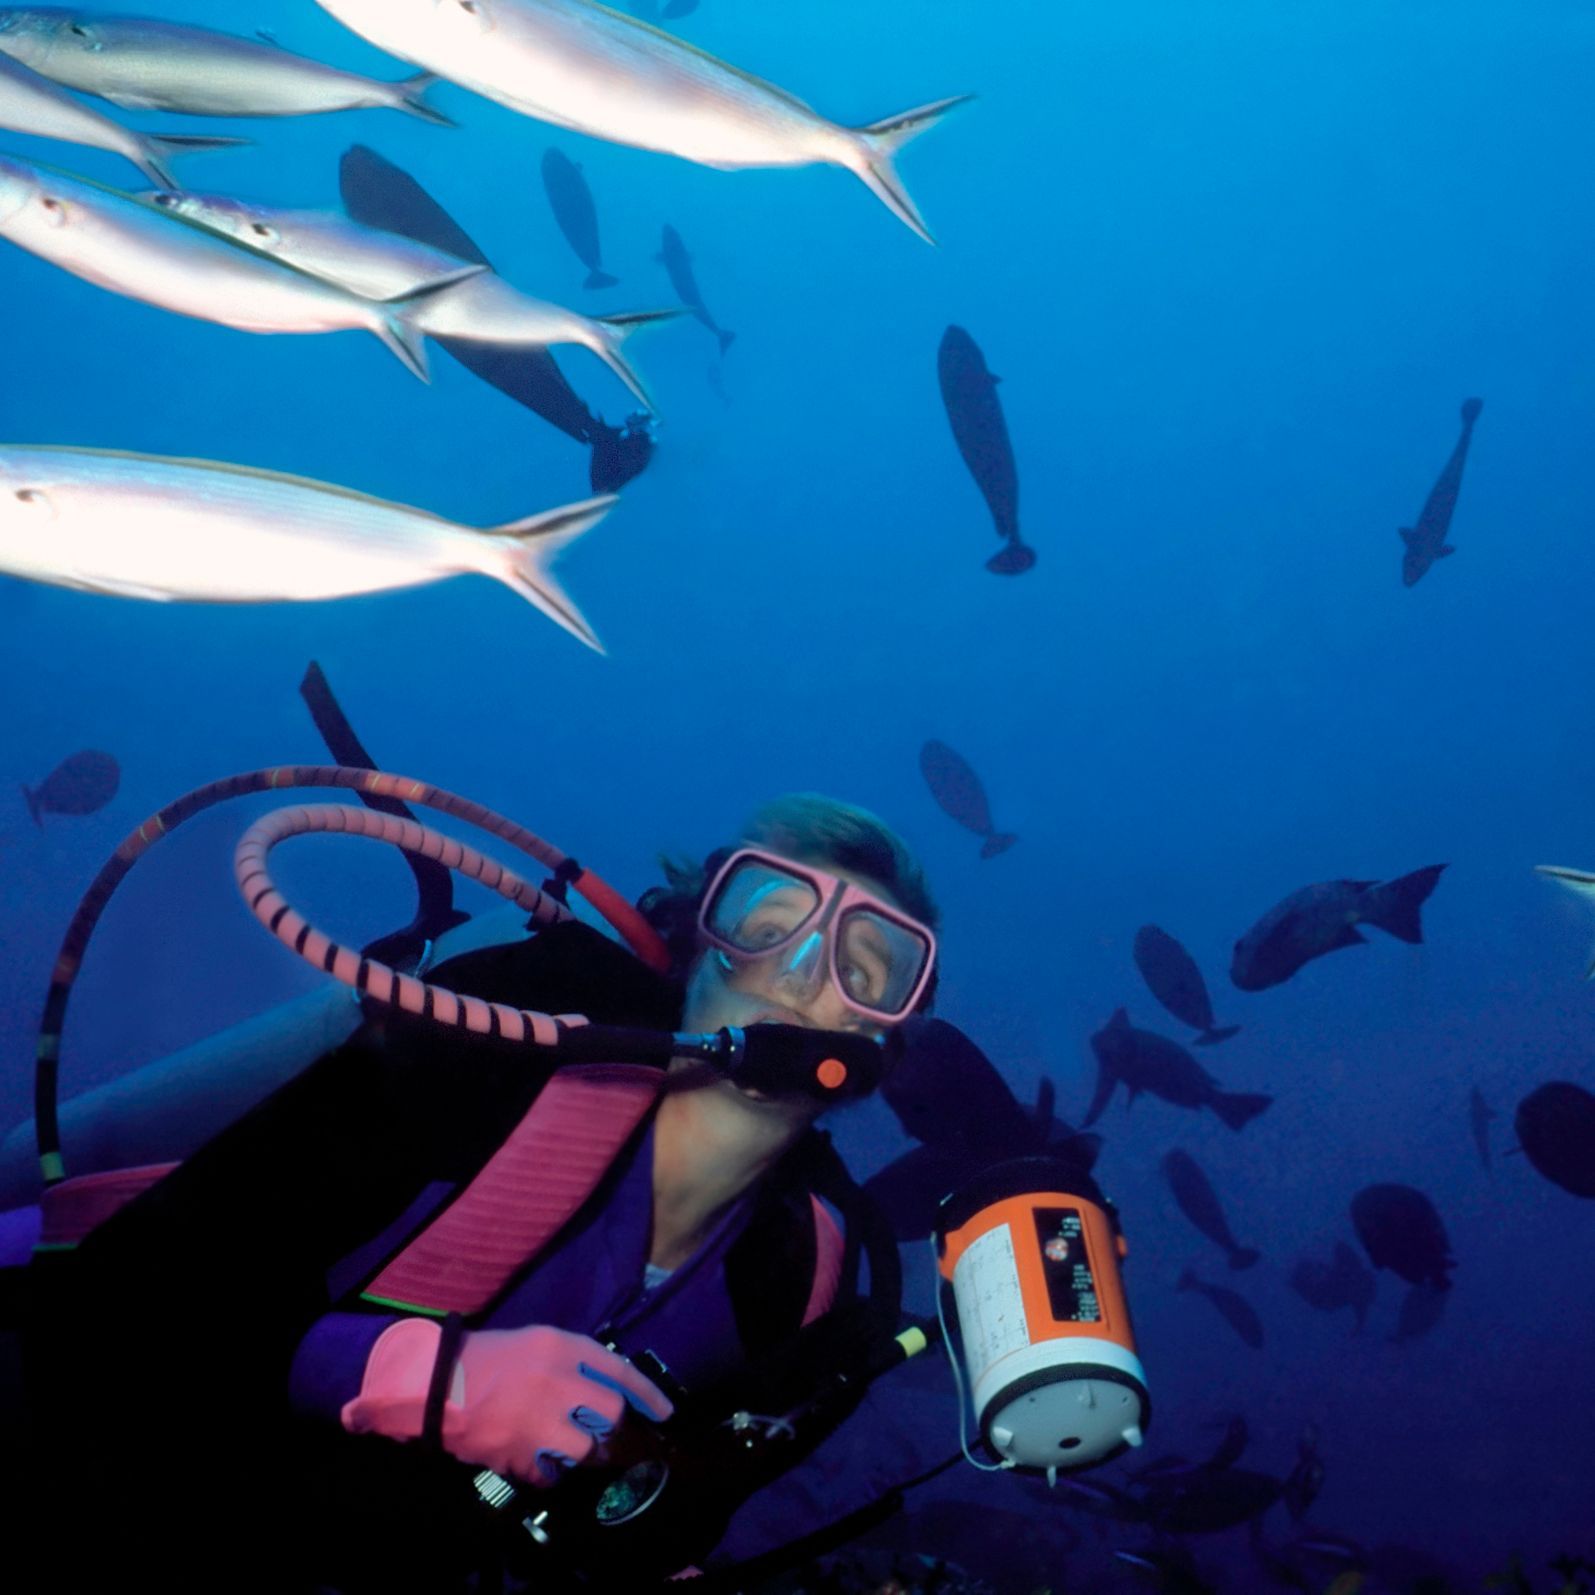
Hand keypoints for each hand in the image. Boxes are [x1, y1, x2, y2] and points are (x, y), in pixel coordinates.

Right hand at [342, 1319, 672, 1485]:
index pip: (618, 1368)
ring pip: (585, 1448)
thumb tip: (608, 1389)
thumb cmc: (487, 1360)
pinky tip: (534, 1460)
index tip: (665, 1412)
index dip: (646, 1393)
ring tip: (564, 1447)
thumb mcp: (535, 1344)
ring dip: (580, 1452)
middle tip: (599, 1432)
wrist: (433, 1384)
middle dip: (608, 1427)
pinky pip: (549, 1472)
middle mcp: (556, 1380)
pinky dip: (546, 1471)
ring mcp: (538, 1419)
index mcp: (560, 1347)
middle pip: (610, 1413)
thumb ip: (571, 1362)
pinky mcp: (518, 1452)